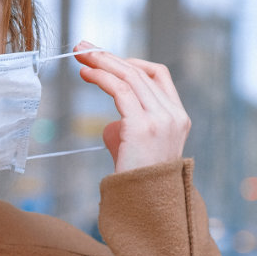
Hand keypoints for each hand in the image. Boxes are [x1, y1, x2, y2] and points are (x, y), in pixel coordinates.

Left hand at [74, 41, 190, 172]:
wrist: (145, 208)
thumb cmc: (137, 182)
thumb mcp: (136, 147)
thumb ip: (128, 128)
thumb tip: (111, 123)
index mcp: (177, 116)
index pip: (157, 75)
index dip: (129, 62)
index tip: (104, 58)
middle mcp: (173, 114)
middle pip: (140, 70)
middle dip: (108, 55)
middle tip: (83, 46)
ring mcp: (161, 119)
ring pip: (130, 76)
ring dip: (101, 61)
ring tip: (79, 54)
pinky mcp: (143, 126)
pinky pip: (120, 90)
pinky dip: (100, 77)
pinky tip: (85, 73)